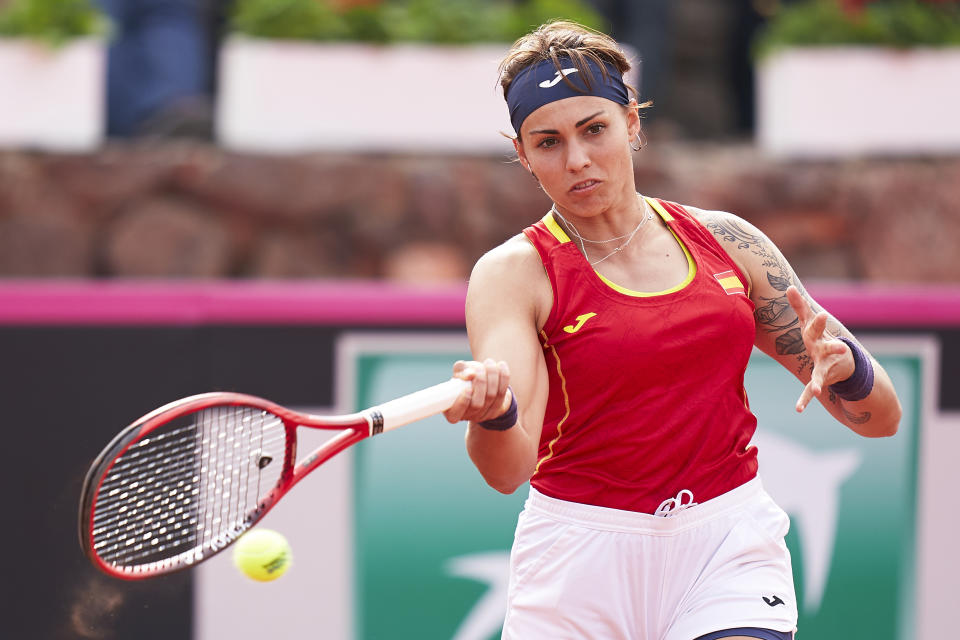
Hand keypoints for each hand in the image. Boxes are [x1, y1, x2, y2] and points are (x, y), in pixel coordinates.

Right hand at [443, 359, 512, 424]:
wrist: (482, 382)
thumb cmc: (465, 377)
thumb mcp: (459, 372)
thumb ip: (461, 370)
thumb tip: (471, 374)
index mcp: (452, 409)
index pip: (454, 414)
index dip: (461, 404)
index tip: (467, 389)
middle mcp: (468, 415)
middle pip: (477, 404)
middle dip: (480, 383)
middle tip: (479, 368)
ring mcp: (484, 414)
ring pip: (491, 397)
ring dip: (491, 376)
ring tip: (489, 362)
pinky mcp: (497, 409)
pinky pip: (502, 393)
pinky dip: (503, 377)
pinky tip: (501, 365)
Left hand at [787, 286, 854, 412]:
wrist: (846, 364)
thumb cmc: (820, 339)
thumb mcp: (810, 323)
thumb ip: (800, 306)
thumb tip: (788, 286)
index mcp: (817, 335)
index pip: (811, 321)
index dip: (808, 312)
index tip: (805, 302)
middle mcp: (823, 349)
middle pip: (823, 342)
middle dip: (827, 336)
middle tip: (830, 330)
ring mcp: (824, 365)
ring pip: (821, 371)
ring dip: (821, 379)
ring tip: (819, 389)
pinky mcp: (822, 378)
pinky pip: (811, 389)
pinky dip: (805, 399)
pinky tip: (798, 409)